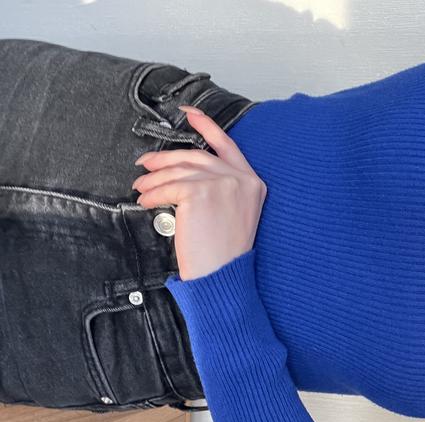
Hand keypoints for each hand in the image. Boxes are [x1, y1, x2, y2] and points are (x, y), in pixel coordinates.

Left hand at [131, 105, 267, 280]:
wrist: (223, 275)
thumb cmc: (224, 253)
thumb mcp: (233, 213)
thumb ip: (218, 187)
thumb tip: (180, 169)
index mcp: (253, 182)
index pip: (227, 145)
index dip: (206, 125)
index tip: (188, 113)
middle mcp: (241, 179)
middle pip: (196, 156)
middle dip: (165, 158)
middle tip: (145, 163)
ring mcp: (222, 183)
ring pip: (179, 171)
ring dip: (154, 179)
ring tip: (141, 188)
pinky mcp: (200, 193)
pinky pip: (168, 187)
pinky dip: (152, 194)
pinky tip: (145, 201)